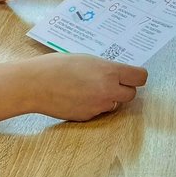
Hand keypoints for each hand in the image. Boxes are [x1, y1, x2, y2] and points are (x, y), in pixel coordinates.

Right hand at [30, 53, 147, 120]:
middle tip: (112, 81)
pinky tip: (79, 96)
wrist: (35, 84)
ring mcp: (98, 106)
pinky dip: (94, 105)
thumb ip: (106, 67)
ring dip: (109, 98)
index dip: (137, 76)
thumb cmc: (58, 66)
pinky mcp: (87, 117)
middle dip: (124, 88)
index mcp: (109, 72)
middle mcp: (108, 91)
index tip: (134, 75)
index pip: (140, 77)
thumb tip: (117, 73)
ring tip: (90, 88)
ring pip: (115, 104)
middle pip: (131, 94)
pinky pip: (98, 111)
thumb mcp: (87, 59)